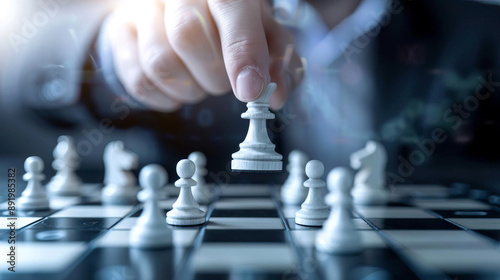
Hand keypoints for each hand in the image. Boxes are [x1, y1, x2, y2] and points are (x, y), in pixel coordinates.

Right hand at [106, 0, 302, 111]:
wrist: (184, 5)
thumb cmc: (231, 21)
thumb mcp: (264, 32)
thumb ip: (277, 61)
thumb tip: (275, 96)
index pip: (230, 8)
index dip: (241, 52)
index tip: (249, 91)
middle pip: (188, 36)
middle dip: (214, 76)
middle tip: (224, 80)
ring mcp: (142, 9)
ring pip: (160, 62)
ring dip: (189, 89)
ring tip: (201, 81)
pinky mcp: (120, 32)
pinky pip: (138, 80)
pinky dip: (165, 98)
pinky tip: (179, 89)